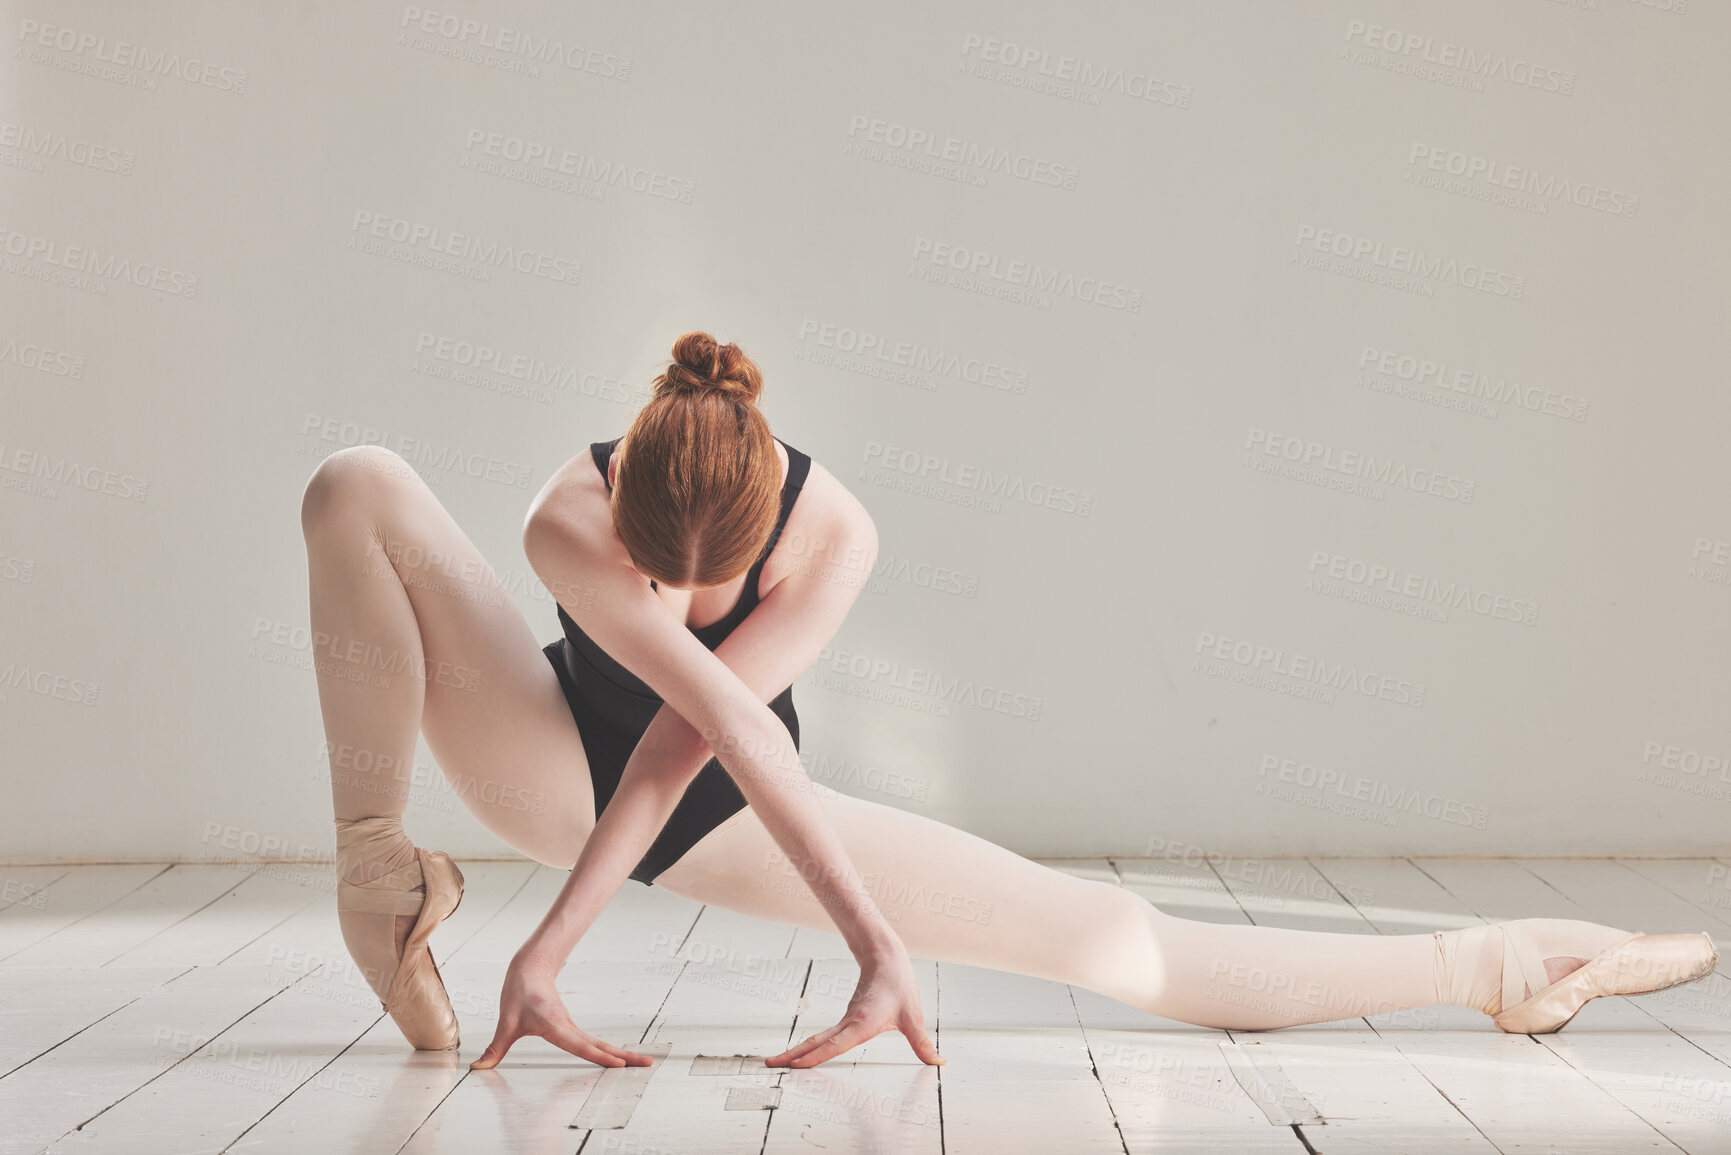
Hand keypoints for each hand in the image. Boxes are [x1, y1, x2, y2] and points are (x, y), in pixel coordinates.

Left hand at [470, 952, 656, 1070]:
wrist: (530, 968)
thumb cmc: (519, 991)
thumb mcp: (506, 1022)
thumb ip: (496, 1048)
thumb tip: (480, 1066)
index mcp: (555, 1025)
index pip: (580, 1045)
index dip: (598, 1056)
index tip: (618, 1064)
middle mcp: (568, 1027)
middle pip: (601, 1045)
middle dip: (625, 1057)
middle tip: (647, 1064)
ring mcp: (572, 1027)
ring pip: (601, 1044)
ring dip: (623, 1054)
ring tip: (643, 1063)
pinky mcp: (571, 1028)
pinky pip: (594, 1042)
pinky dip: (609, 1051)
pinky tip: (619, 1059)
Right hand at [766, 938, 943, 1068]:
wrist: (886, 957)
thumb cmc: (898, 983)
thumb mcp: (914, 1016)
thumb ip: (922, 1043)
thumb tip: (937, 1062)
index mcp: (863, 1023)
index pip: (836, 1044)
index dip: (817, 1057)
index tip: (797, 1066)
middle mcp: (849, 1023)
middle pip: (816, 1043)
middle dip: (793, 1056)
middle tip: (770, 1065)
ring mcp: (845, 1021)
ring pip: (816, 1039)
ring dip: (796, 1051)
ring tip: (777, 1062)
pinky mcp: (846, 1019)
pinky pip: (823, 1036)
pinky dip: (809, 1047)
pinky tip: (802, 1054)